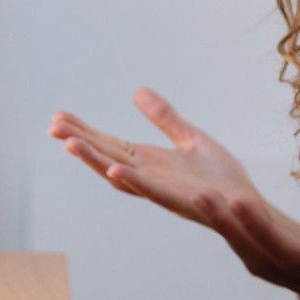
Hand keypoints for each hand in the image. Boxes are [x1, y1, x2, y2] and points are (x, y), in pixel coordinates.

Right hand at [47, 88, 268, 227]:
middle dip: (79, 142)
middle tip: (52, 127)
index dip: (84, 131)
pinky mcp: (180, 201)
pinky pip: (152, 191)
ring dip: (94, 161)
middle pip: (105, 156)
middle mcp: (148, 176)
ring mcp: (161, 190)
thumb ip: (164, 117)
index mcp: (148, 161)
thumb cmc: (220, 178)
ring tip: (69, 143)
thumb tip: (137, 91)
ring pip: (120, 175)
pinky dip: (132, 181)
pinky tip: (114, 169)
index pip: (108, 144)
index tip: (58, 117)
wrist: (248, 207)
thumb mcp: (190, 137)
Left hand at [196, 192, 299, 299]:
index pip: (293, 256)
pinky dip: (249, 240)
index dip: (260, 231)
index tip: (234, 202)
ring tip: (205, 202)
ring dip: (234, 235)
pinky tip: (236, 220)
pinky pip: (274, 262)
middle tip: (199, 196)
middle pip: (265, 260)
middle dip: (231, 230)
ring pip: (264, 263)